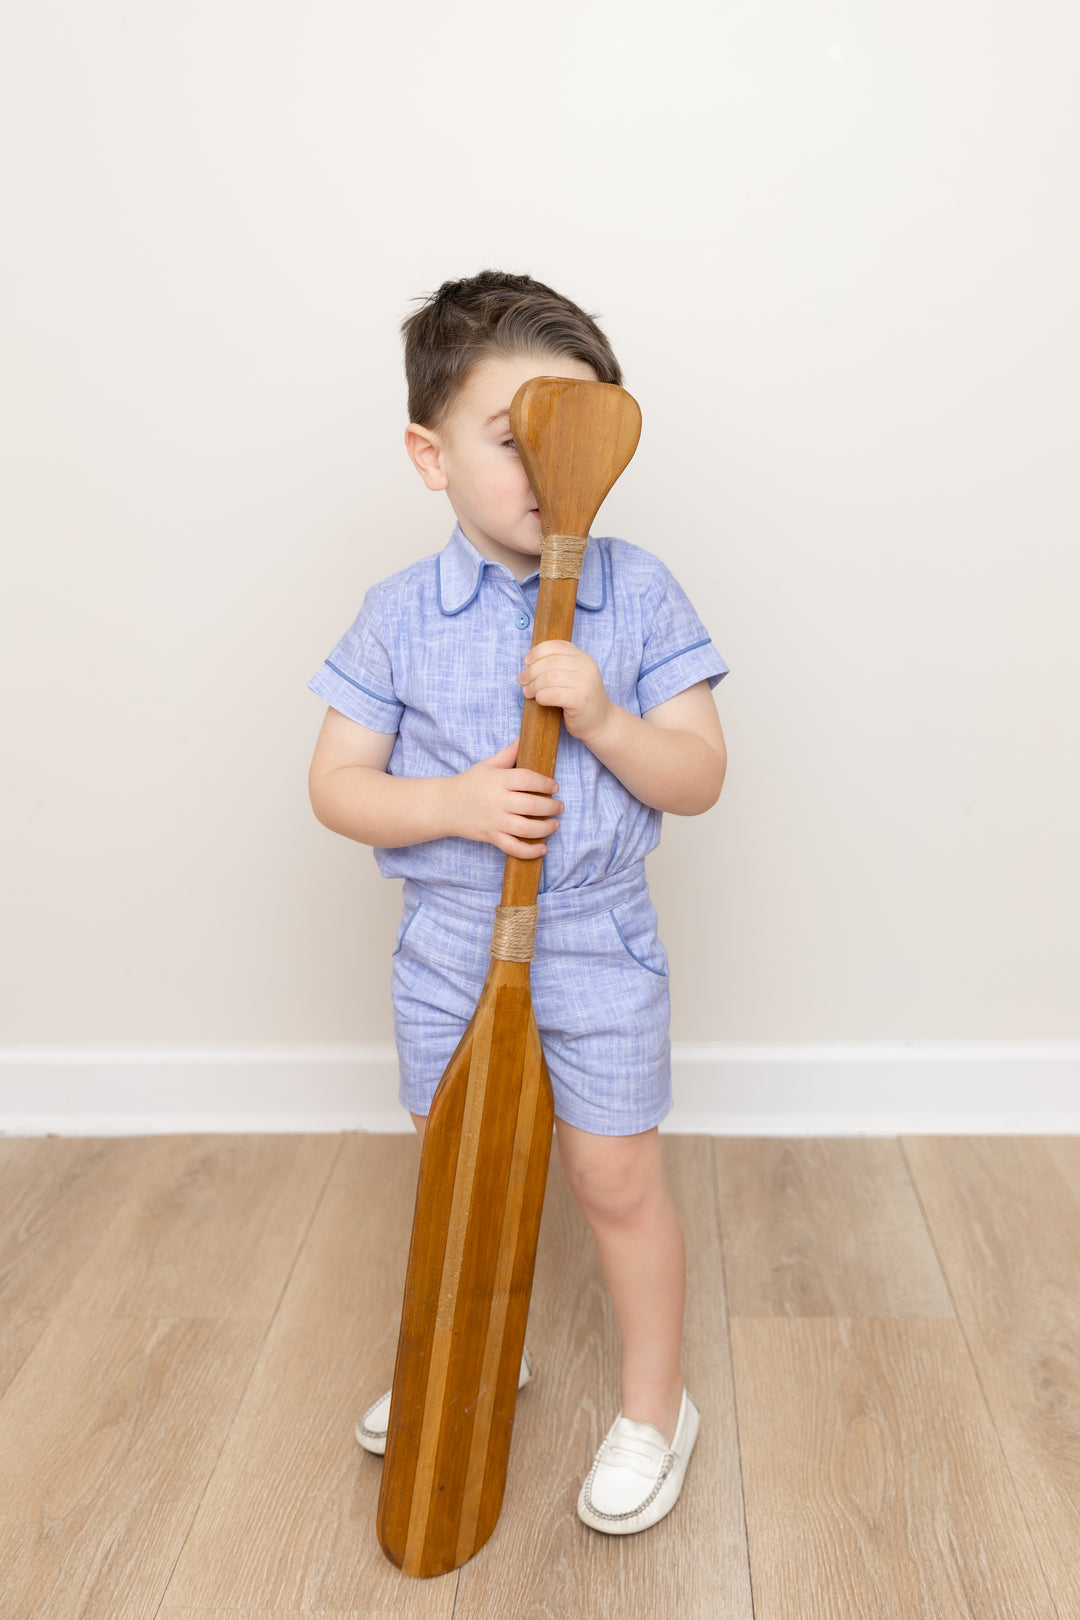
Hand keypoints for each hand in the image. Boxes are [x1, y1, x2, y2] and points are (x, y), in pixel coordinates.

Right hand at [446, 739, 562, 858]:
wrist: (444, 806)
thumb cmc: (469, 783)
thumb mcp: (488, 765)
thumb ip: (509, 753)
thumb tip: (526, 736)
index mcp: (497, 780)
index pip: (528, 779)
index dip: (545, 783)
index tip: (554, 786)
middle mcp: (497, 801)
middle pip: (532, 805)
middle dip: (552, 806)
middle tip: (559, 806)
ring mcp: (495, 821)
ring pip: (527, 828)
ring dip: (546, 828)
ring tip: (555, 824)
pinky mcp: (491, 837)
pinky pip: (514, 848)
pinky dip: (530, 851)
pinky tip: (543, 848)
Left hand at [518, 640, 612, 742]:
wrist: (601, 722)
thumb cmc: (581, 700)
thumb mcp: (573, 677)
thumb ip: (558, 666)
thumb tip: (529, 661)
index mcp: (583, 658)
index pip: (556, 646)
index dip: (537, 652)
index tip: (526, 661)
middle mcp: (586, 667)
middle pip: (549, 662)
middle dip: (531, 671)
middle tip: (522, 681)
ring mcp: (585, 683)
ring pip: (548, 678)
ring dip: (534, 686)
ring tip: (528, 692)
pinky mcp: (580, 700)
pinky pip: (551, 694)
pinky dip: (541, 697)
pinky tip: (540, 700)